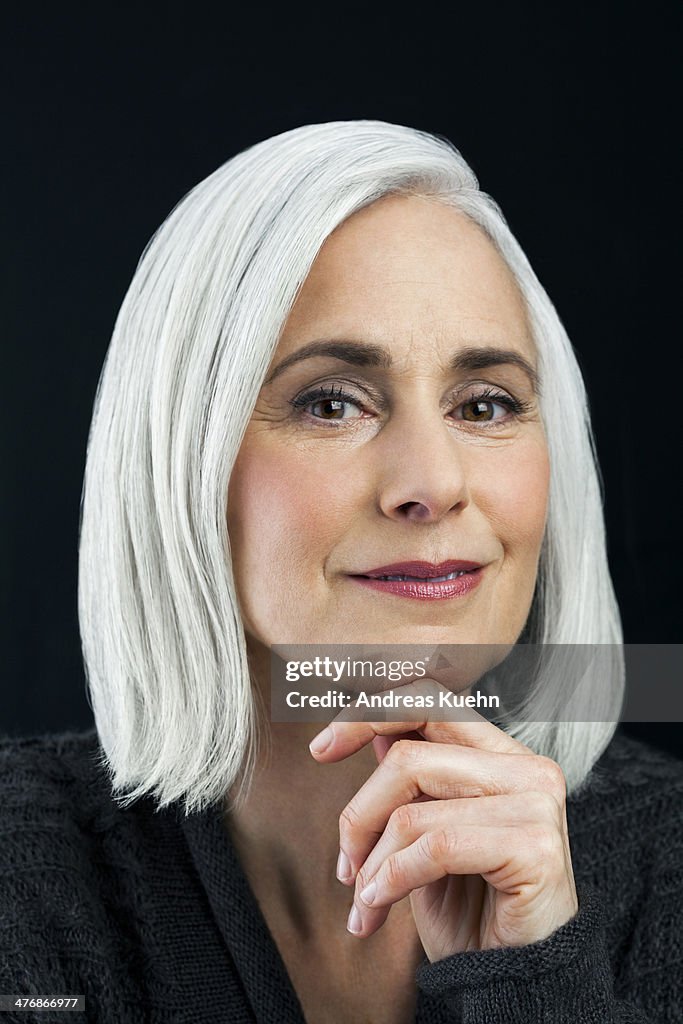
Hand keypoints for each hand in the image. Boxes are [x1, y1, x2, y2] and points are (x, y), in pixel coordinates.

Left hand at [308, 683, 578, 962]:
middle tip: (345, 865)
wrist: (516, 980)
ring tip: (365, 901)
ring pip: (413, 808)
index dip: (368, 715)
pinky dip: (392, 878)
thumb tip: (372, 733)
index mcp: (502, 754)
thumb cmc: (471, 908)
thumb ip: (414, 779)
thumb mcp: (428, 834)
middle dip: (359, 814)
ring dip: (372, 862)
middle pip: (407, 756)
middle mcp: (526, 767)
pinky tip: (379, 908)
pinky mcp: (534, 846)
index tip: (319, 750)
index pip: (429, 701)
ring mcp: (536, 803)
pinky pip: (435, 846)